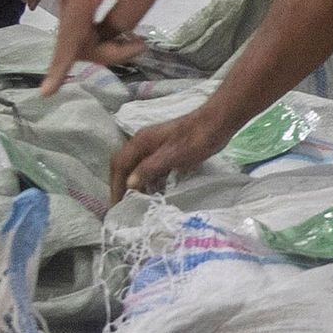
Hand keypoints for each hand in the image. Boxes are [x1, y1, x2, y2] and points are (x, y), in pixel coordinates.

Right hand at [41, 0, 179, 90]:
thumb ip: (125, 19)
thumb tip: (108, 35)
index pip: (70, 40)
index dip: (59, 68)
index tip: (46, 92)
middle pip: (77, 40)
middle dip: (105, 53)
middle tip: (141, 44)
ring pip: (81, 30)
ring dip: (105, 41)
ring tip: (138, 35)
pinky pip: (83, 16)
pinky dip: (101, 27)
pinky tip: (125, 23)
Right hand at [109, 105, 235, 199]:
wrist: (217, 124)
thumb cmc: (195, 139)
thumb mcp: (171, 156)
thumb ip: (149, 168)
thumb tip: (129, 184)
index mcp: (140, 142)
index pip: (119, 165)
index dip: (115, 186)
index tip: (116, 206)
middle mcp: (144, 144)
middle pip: (125, 167)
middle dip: (122, 187)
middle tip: (124, 208)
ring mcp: (156, 148)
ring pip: (139, 169)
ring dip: (137, 186)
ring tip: (138, 206)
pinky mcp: (168, 153)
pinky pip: (153, 170)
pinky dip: (151, 182)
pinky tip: (156, 194)